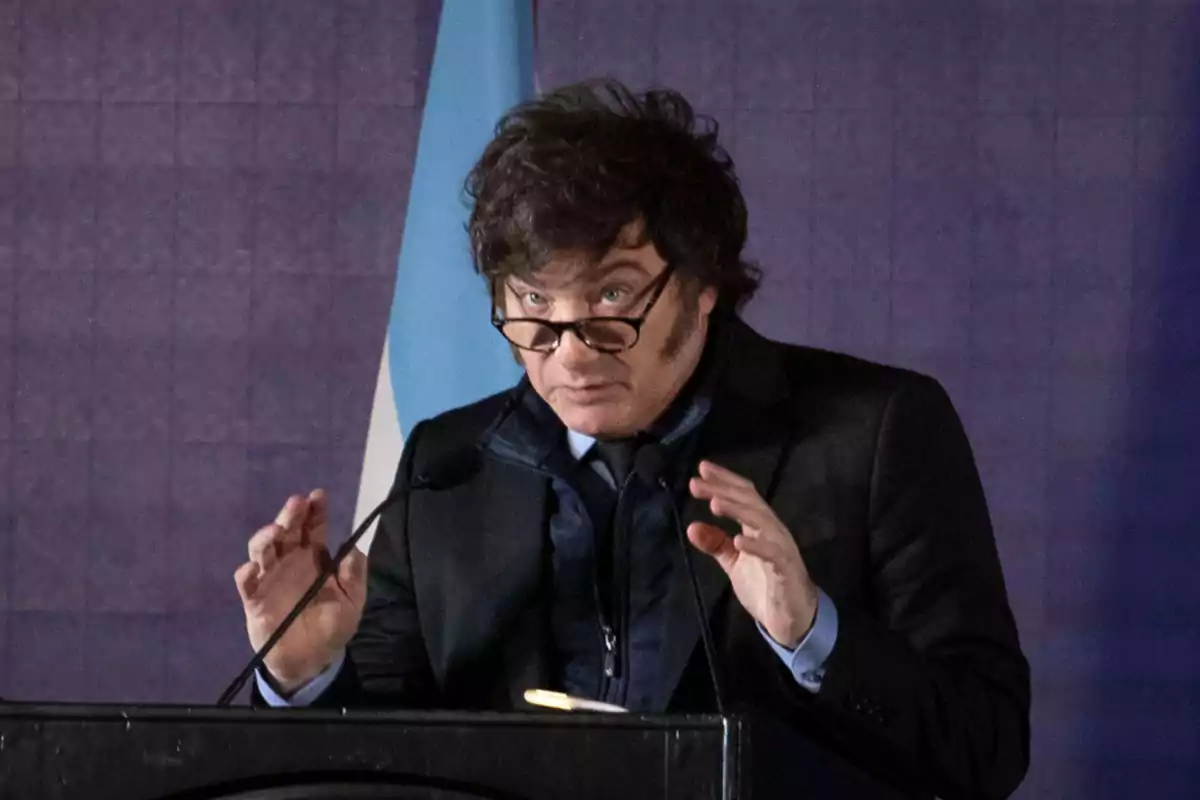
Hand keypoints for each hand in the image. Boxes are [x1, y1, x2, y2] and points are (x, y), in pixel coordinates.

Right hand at [233, 490, 365, 692]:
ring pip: (262, 550)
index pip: (313, 527)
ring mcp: (270, 579)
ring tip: (275, 530)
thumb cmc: (333, 625)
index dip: (315, 510)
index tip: (318, 496)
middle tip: (296, 504)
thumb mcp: (353, 600)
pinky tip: (252, 568)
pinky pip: (245, 583)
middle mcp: (290, 562)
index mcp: (314, 558)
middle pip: (286, 531)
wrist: (311, 660)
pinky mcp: (254, 600)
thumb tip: (352, 548)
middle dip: (290, 515)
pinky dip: (245, 573)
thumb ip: (354, 575)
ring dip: (265, 537)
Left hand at [687, 461, 818, 647]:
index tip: (701, 469)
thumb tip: (691, 527)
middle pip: (749, 502)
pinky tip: (738, 540)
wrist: (792, 619)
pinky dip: (756, 545)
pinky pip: (773, 553)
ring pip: (761, 521)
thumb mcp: (733, 563)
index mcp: (759, 525)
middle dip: (723, 490)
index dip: (724, 480)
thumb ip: (715, 544)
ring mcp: (781, 548)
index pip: (743, 495)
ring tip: (715, 503)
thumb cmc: (765, 585)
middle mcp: (772, 530)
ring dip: (738, 510)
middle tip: (696, 483)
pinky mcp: (786, 569)